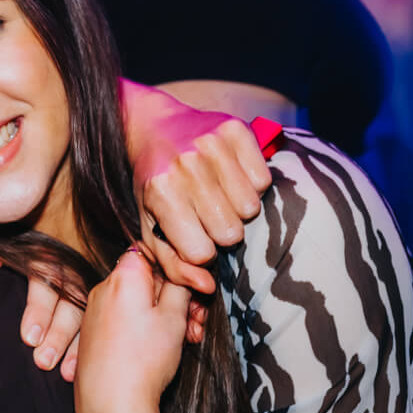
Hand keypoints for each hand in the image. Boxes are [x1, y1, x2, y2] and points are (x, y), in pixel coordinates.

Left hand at [0, 248, 84, 380]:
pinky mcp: (80, 307)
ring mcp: (74, 288)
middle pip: (70, 300)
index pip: (45, 279)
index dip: (40, 308)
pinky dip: (82, 350)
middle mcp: (62, 268)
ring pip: (83, 316)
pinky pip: (89, 328)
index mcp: (37, 254)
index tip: (29, 337)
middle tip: (43, 361)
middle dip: (60, 333)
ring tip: (65, 374)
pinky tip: (73, 373)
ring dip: (75, 346)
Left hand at [72, 250, 191, 412]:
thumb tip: (184, 270)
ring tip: (187, 339)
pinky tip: (163, 349)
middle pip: (147, 280)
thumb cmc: (143, 360)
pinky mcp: (93, 334)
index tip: (198, 289)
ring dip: (165, 317)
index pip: (154, 253)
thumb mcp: (173, 317)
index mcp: (122, 277)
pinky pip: (123, 321)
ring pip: (138, 303)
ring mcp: (94, 312)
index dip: (179, 268)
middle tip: (197, 322)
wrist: (111, 405)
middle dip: (176, 298)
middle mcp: (102, 289)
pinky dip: (145, 329)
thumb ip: (179, 286)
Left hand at [123, 83, 270, 293]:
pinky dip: (252, 185)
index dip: (199, 251)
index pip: (200, 252)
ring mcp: (212, 145)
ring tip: (218, 197)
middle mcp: (186, 166)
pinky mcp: (235, 129)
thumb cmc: (153, 186)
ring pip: (250, 208)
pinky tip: (231, 178)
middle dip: (219, 231)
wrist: (153, 126)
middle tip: (206, 215)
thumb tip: (206, 285)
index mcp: (161, 193)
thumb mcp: (149, 227)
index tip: (192, 237)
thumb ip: (172, 264)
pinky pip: (263, 180)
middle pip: (230, 232)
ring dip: (237, 209)